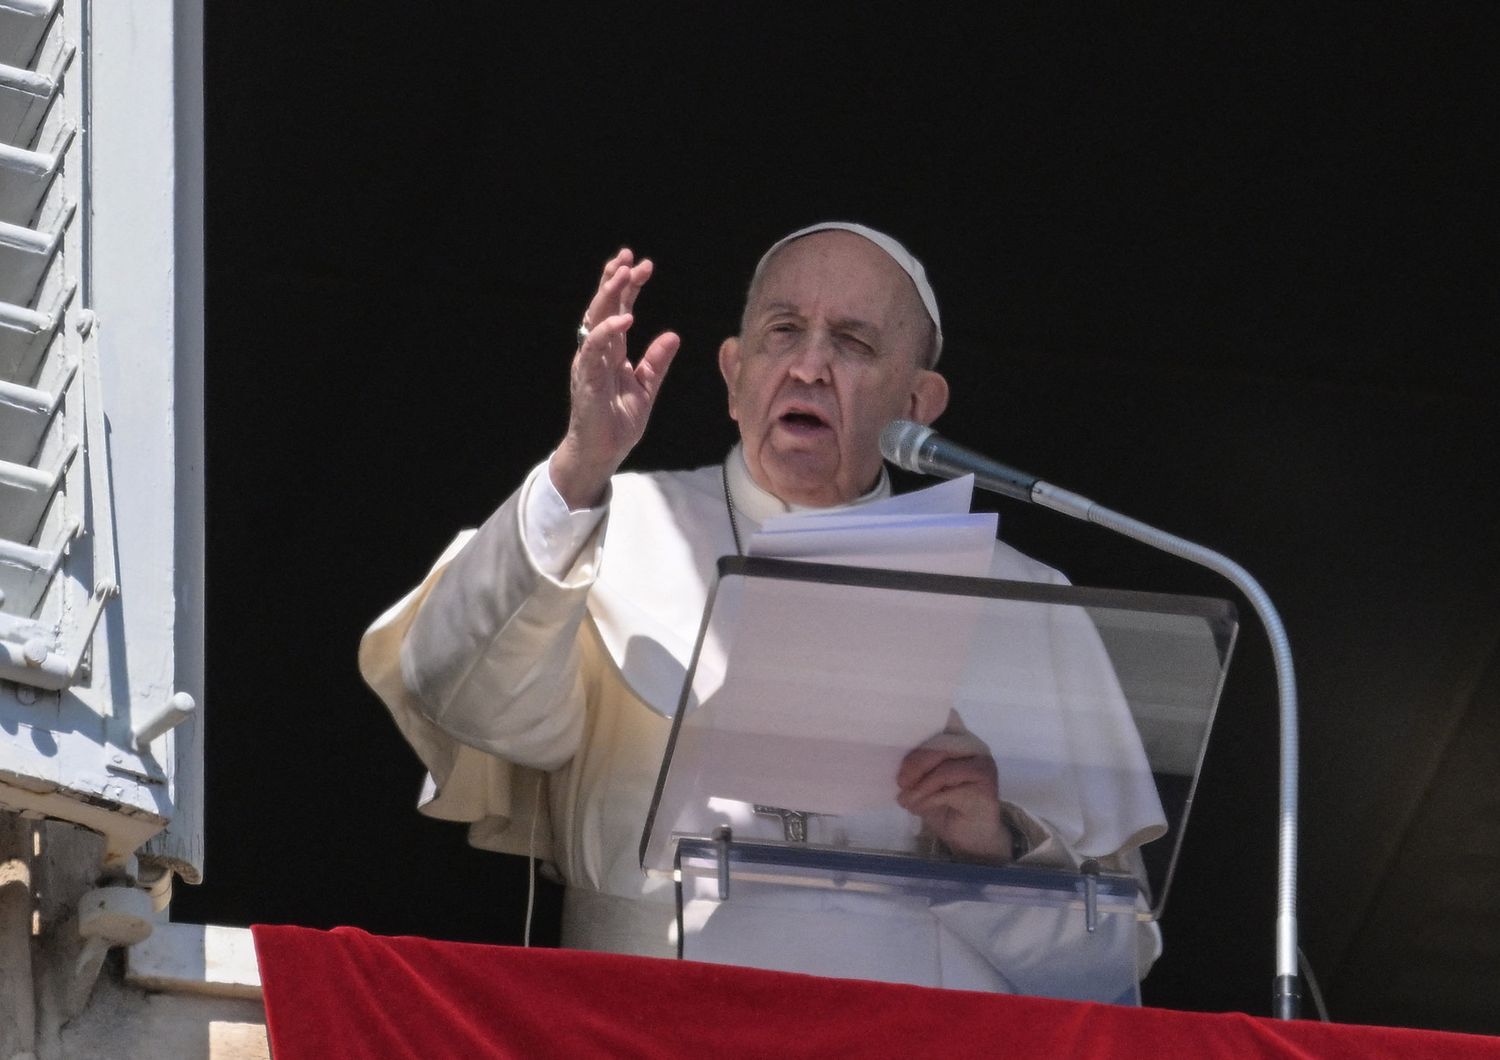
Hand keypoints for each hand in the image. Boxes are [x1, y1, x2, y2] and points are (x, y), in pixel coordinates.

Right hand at [550, 248, 680, 508]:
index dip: (629, 288)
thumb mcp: (646, 387)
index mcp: (611, 352)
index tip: (644, 265)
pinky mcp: (585, 378)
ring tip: (623, 273)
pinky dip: (608, 331)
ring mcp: (589, 362)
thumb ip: (656, 361)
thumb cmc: (618, 422)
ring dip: (609, 295)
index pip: (619, 311)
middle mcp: (597, 352)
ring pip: (595, 319)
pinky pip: (593, 348)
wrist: (602, 453)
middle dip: (616, 280)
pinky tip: (626, 318)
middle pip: (603, 307)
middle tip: (630, 258)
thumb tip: (673, 335)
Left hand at [896, 712, 1010, 861]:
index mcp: (959, 737)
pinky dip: (929, 800)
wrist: (971, 835)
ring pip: (944, 769)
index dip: (925, 717)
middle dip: (915, 763)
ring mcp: (983, 766)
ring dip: (920, 787)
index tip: (899, 727)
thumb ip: (915, 765)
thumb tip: (888, 756)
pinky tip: (918, 808)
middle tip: (900, 782)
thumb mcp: (924, 781)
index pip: (945, 716)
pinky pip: (949, 791)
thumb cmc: (945, 804)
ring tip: (906, 801)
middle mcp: (974, 746)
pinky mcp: (986, 789)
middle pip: (940, 744)